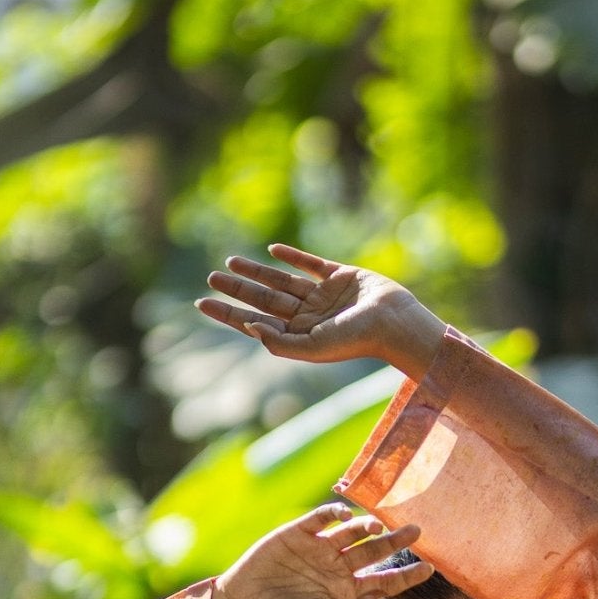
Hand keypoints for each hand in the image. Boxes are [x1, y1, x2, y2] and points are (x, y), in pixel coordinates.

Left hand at [195, 243, 446, 379]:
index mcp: (299, 335)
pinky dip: (293, 257)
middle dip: (237, 289)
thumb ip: (280, 342)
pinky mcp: (340, 276)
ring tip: (230, 262)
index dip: (229, 312)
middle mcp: (308, 315)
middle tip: (211, 277)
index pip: (255, 321)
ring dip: (256, 271)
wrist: (395, 322)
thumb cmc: (356, 340)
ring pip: (281, 280)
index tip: (203, 303)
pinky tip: (273, 250)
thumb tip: (249, 327)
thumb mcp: (313, 348)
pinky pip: (311, 264)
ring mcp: (323, 295)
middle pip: (264, 298)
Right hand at [212, 503, 434, 598]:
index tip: (429, 568)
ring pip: (352, 532)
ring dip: (366, 526)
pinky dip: (334, 514)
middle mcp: (339, 567)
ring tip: (377, 526)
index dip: (408, 575)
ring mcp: (320, 548)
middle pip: (376, 550)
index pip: (386, 581)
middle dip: (396, 540)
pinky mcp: (299, 532)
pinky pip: (321, 518)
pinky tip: (343, 516)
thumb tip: (377, 598)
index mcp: (348, 592)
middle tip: (416, 530)